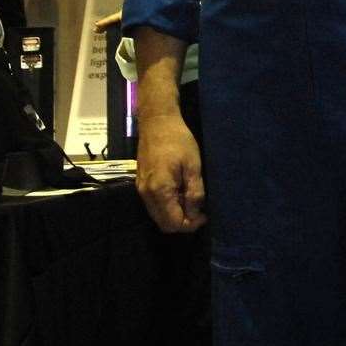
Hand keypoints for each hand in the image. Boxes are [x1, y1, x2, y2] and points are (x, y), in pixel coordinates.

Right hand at [137, 111, 206, 232]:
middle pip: (164, 224)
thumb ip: (194, 193)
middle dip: (183, 222)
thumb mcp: (193, 166)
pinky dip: (167, 205)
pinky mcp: (140, 183)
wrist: (157, 121)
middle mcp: (146, 194)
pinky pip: (153, 205)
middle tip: (198, 209)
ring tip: (190, 199)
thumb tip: (195, 214)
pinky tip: (179, 191)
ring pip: (158, 216)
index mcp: (160, 190)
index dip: (191, 224)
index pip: (174, 223)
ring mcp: (141, 189)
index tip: (204, 215)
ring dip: (175, 214)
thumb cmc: (178, 140)